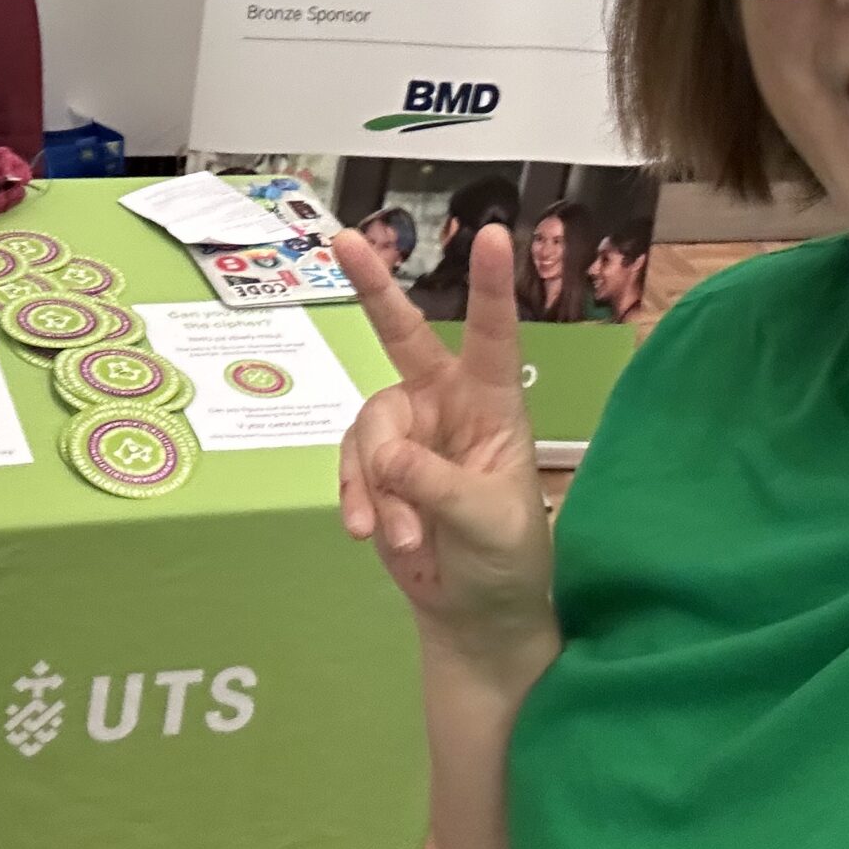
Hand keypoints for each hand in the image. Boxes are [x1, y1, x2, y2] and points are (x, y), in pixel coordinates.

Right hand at [334, 223, 555, 668]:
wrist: (474, 613)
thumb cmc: (505, 558)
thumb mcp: (487, 521)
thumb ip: (437, 484)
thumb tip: (388, 458)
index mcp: (494, 404)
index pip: (494, 336)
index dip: (491, 286)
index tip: (494, 235)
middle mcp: (446, 404)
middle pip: (401, 336)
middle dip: (372, 286)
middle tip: (343, 238)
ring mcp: (406, 434)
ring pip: (369, 427)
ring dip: (379, 485)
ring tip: (402, 536)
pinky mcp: (374, 469)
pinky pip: (349, 466)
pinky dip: (358, 500)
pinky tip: (372, 535)